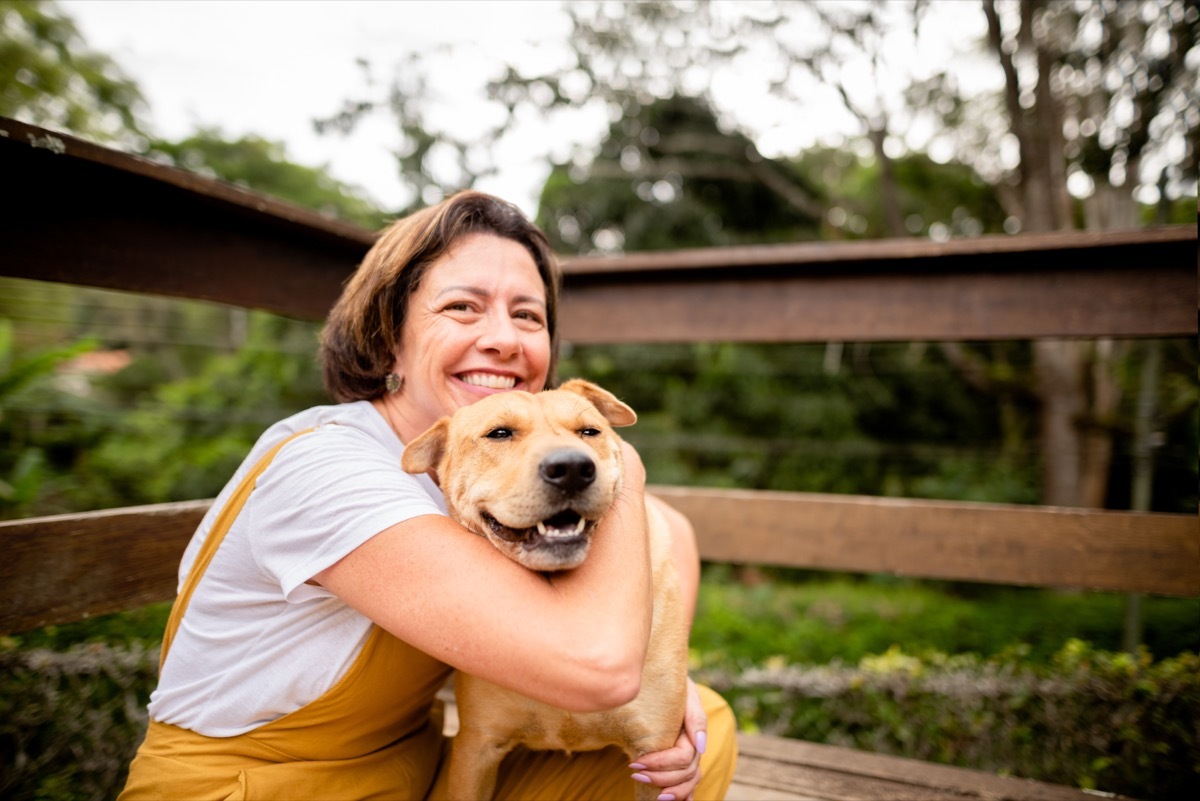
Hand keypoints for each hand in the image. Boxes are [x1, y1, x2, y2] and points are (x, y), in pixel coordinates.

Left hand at [629, 677, 706, 800]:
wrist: (666, 676)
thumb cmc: (673, 683)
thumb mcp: (685, 691)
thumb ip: (694, 716)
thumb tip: (700, 746)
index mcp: (695, 731)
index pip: (683, 758)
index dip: (660, 763)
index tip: (635, 763)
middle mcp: (695, 746)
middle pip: (686, 774)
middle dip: (660, 777)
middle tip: (634, 773)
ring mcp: (691, 754)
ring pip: (689, 782)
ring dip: (672, 792)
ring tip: (653, 796)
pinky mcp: (683, 759)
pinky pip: (689, 783)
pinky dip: (683, 795)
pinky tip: (669, 800)